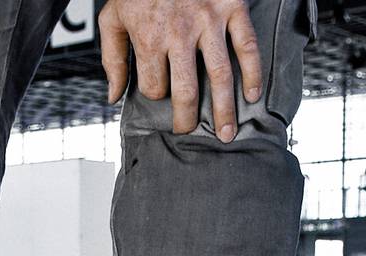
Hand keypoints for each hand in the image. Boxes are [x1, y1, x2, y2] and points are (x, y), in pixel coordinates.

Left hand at [100, 0, 262, 141]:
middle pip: (186, 91)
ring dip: (224, 110)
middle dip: (187, 119)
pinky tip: (253, 94)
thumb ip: (112, 59)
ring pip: (220, 76)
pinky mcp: (231, 8)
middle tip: (189, 132)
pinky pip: (246, 45)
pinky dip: (253, 72)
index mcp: (149, 38)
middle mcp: (180, 34)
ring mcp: (209, 22)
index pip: (155, 86)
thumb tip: (113, 97)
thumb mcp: (113, 19)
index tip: (161, 92)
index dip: (156, 94)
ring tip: (226, 134)